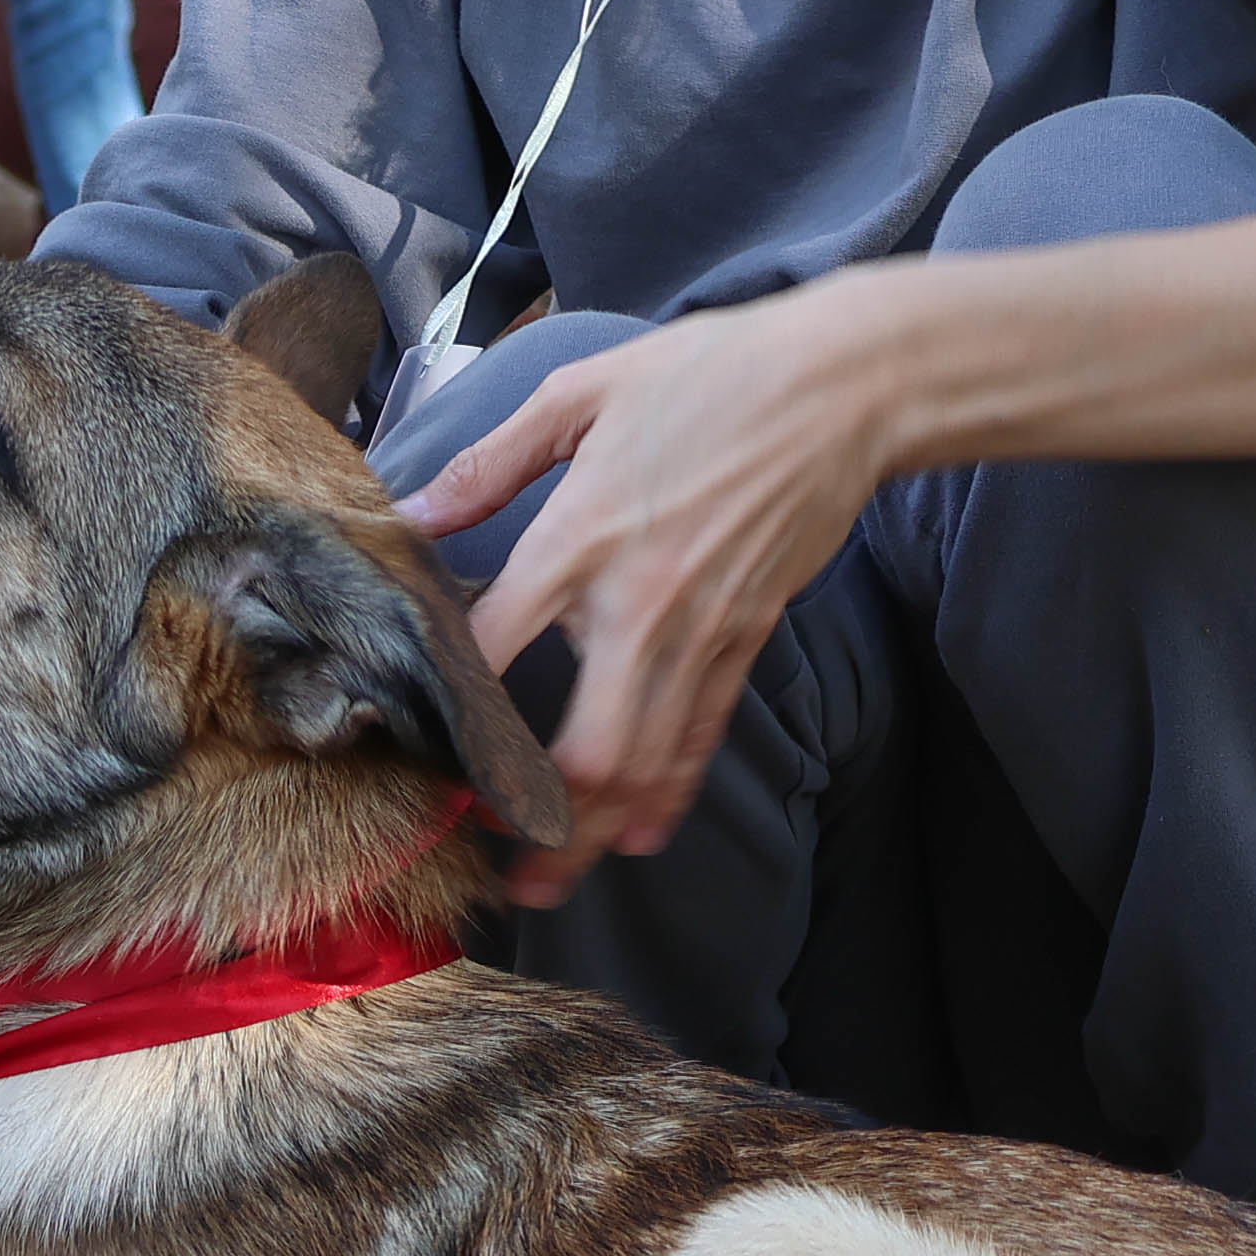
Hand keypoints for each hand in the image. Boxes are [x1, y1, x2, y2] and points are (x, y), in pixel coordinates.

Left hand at [383, 286, 895, 898]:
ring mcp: (703, 631)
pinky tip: (638, 833)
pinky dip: (671, 792)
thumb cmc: (710, 376)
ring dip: (598, 833)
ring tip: (551, 880)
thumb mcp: (582, 392)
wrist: (843, 389)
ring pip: (648, 764)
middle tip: (494, 858)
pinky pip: (702, 735)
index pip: (500, 648)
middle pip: (588, 750)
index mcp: (582, 536)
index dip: (457, 712)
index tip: (423, 753)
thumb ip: (491, 462)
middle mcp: (641, 602)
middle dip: (540, 822)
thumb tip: (413, 511)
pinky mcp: (746, 638)